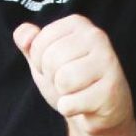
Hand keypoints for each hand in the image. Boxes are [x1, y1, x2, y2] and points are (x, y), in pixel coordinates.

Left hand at [13, 15, 134, 135]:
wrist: (97, 112)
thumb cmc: (68, 81)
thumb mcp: (43, 59)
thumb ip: (28, 42)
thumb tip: (24, 35)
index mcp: (78, 24)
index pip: (38, 42)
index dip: (38, 61)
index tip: (55, 66)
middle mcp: (97, 36)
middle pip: (51, 59)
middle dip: (51, 76)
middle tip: (67, 81)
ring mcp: (108, 62)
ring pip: (63, 79)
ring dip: (62, 92)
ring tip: (76, 90)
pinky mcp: (111, 90)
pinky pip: (71, 103)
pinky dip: (70, 108)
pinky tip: (84, 105)